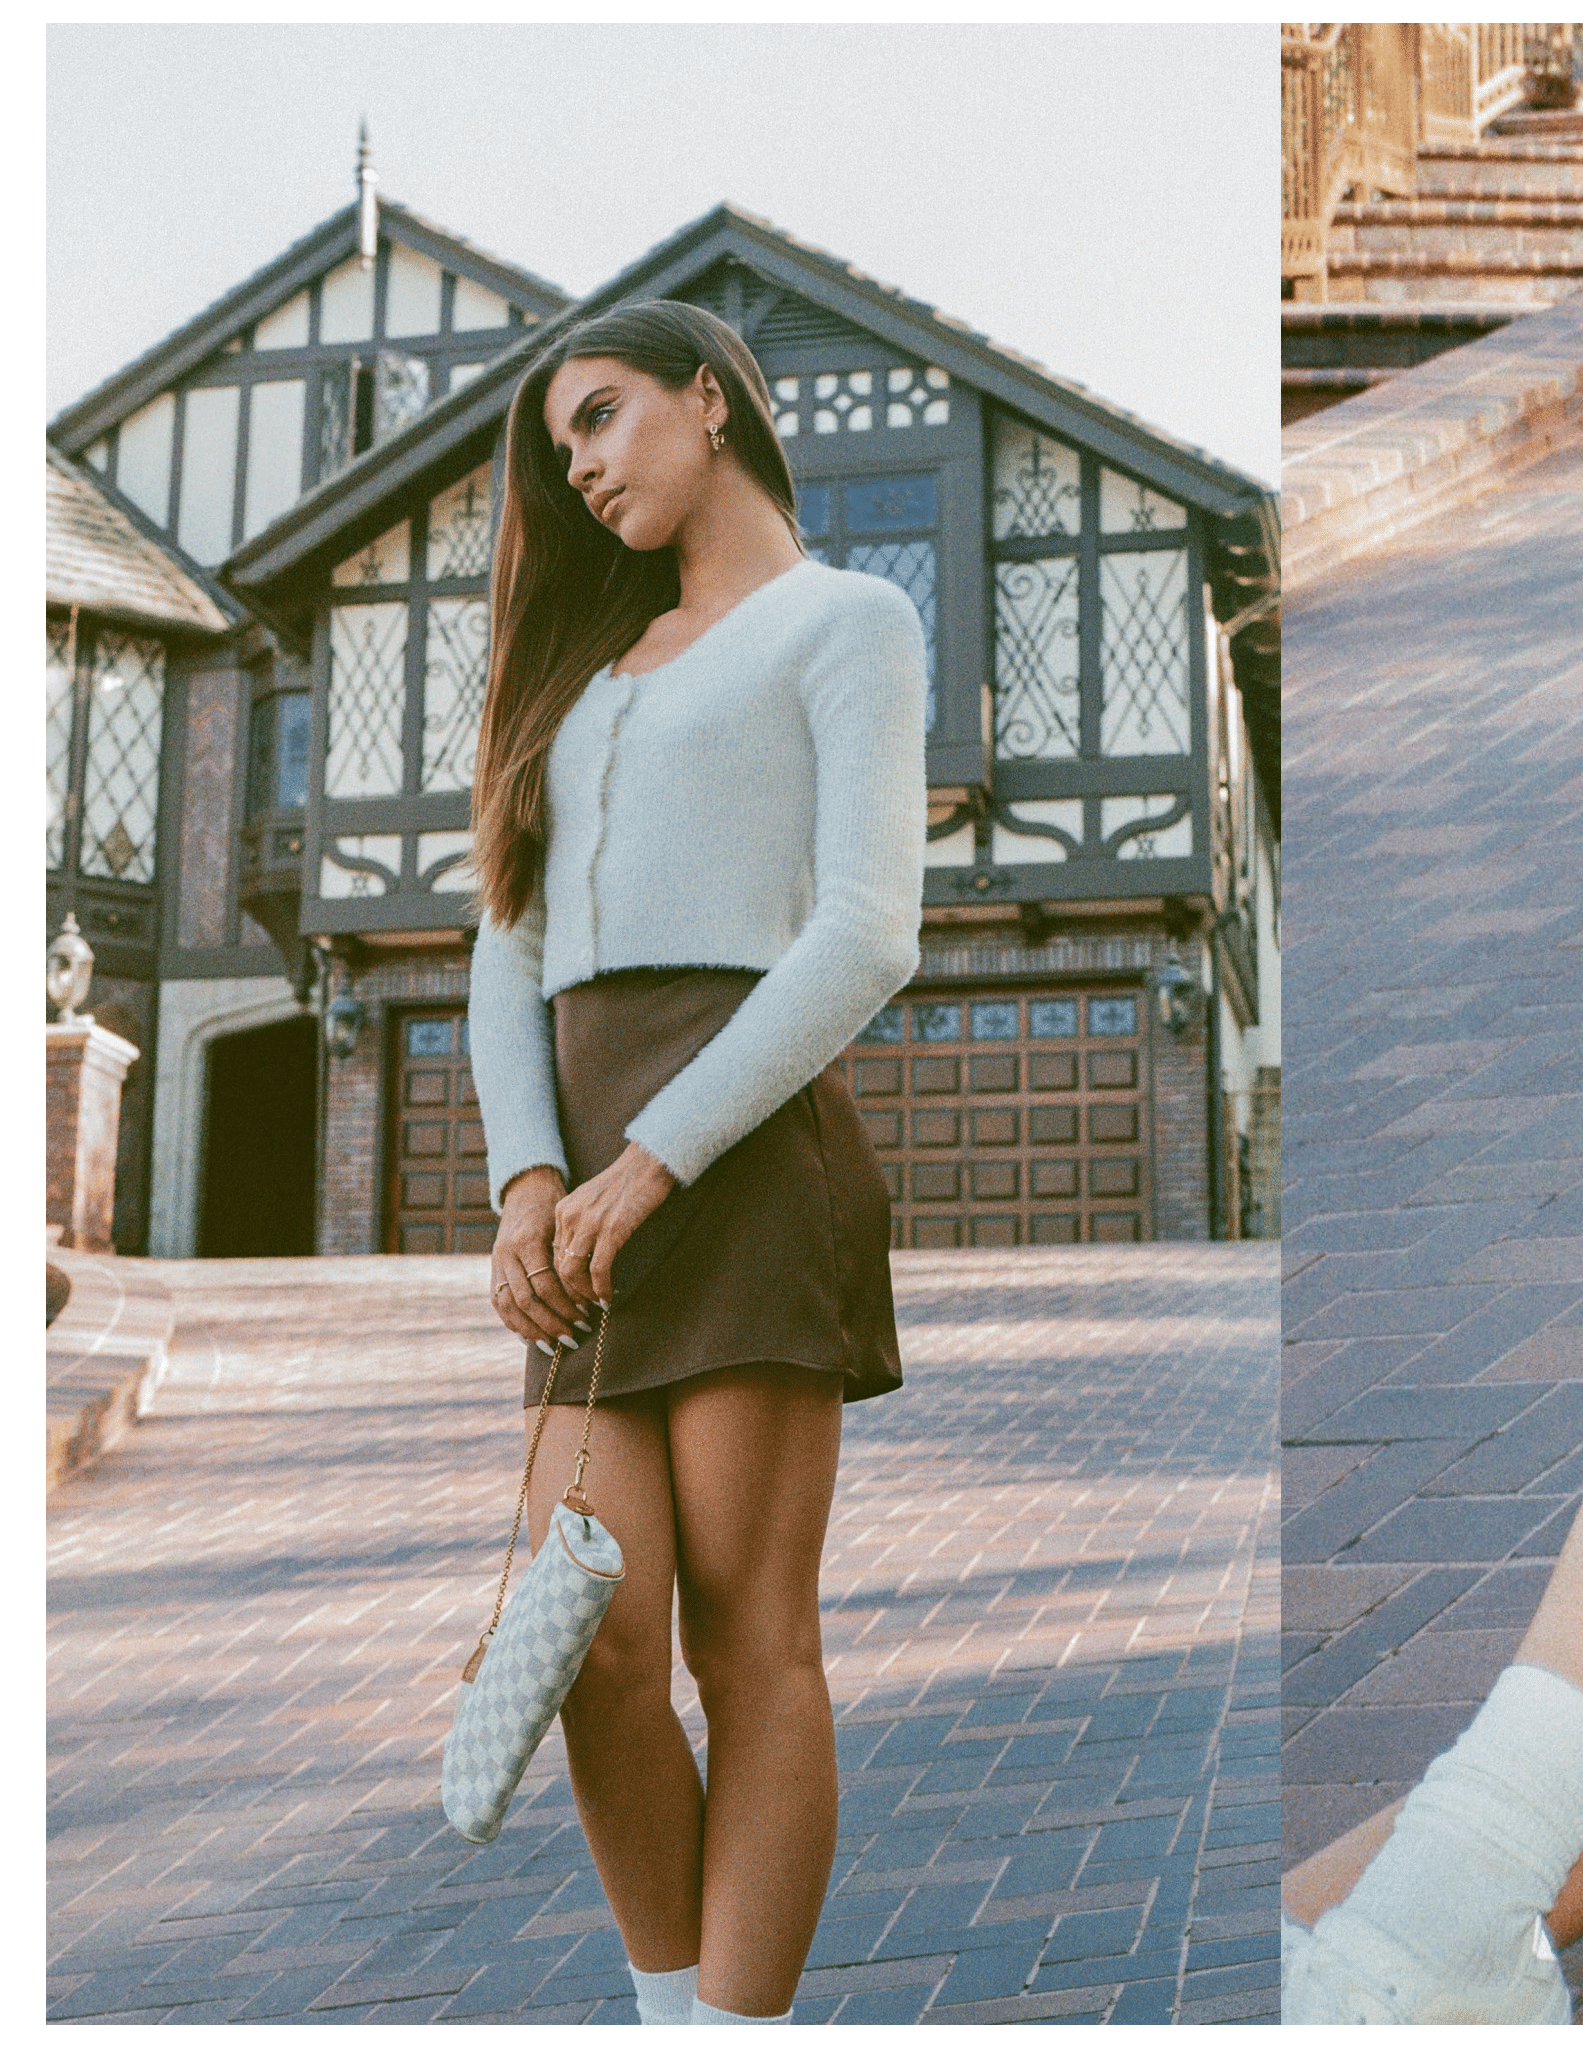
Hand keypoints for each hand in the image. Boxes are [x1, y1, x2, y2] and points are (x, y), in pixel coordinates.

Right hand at [490, 1166, 594, 1353]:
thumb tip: (592, 1291)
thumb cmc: (554, 1206)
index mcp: (527, 1242)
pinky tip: (529, 1337)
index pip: (545, 1285)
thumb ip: (569, 1255)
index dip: (565, 1306)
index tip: (585, 1319)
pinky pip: (498, 1302)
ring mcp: (496, 1262)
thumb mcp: (564, 1224)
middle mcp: (507, 1254)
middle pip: (525, 1301)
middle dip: (550, 1323)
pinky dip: (513, 1323)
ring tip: (552, 1345)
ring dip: (530, 1330)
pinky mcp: (493, 1268)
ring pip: (508, 1306)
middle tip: (572, 1339)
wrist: (527, 1188)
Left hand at [552, 1141, 677, 1308]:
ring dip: (584, 1294)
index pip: (552, 1254)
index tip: (575, 1293)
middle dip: (570, 1293)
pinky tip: (608, 1297)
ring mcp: (589, 1223)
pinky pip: (598, 1269)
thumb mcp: (591, 1200)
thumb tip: (581, 1254)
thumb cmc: (625, 1182)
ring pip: (573, 1272)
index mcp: (562, 1210)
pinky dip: (601, 1288)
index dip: (563, 1279)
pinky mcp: (611, 1230)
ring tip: (596, 1304)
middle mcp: (570, 1217)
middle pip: (558, 1267)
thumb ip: (581, 1223)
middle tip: (583, 1307)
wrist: (647, 1163)